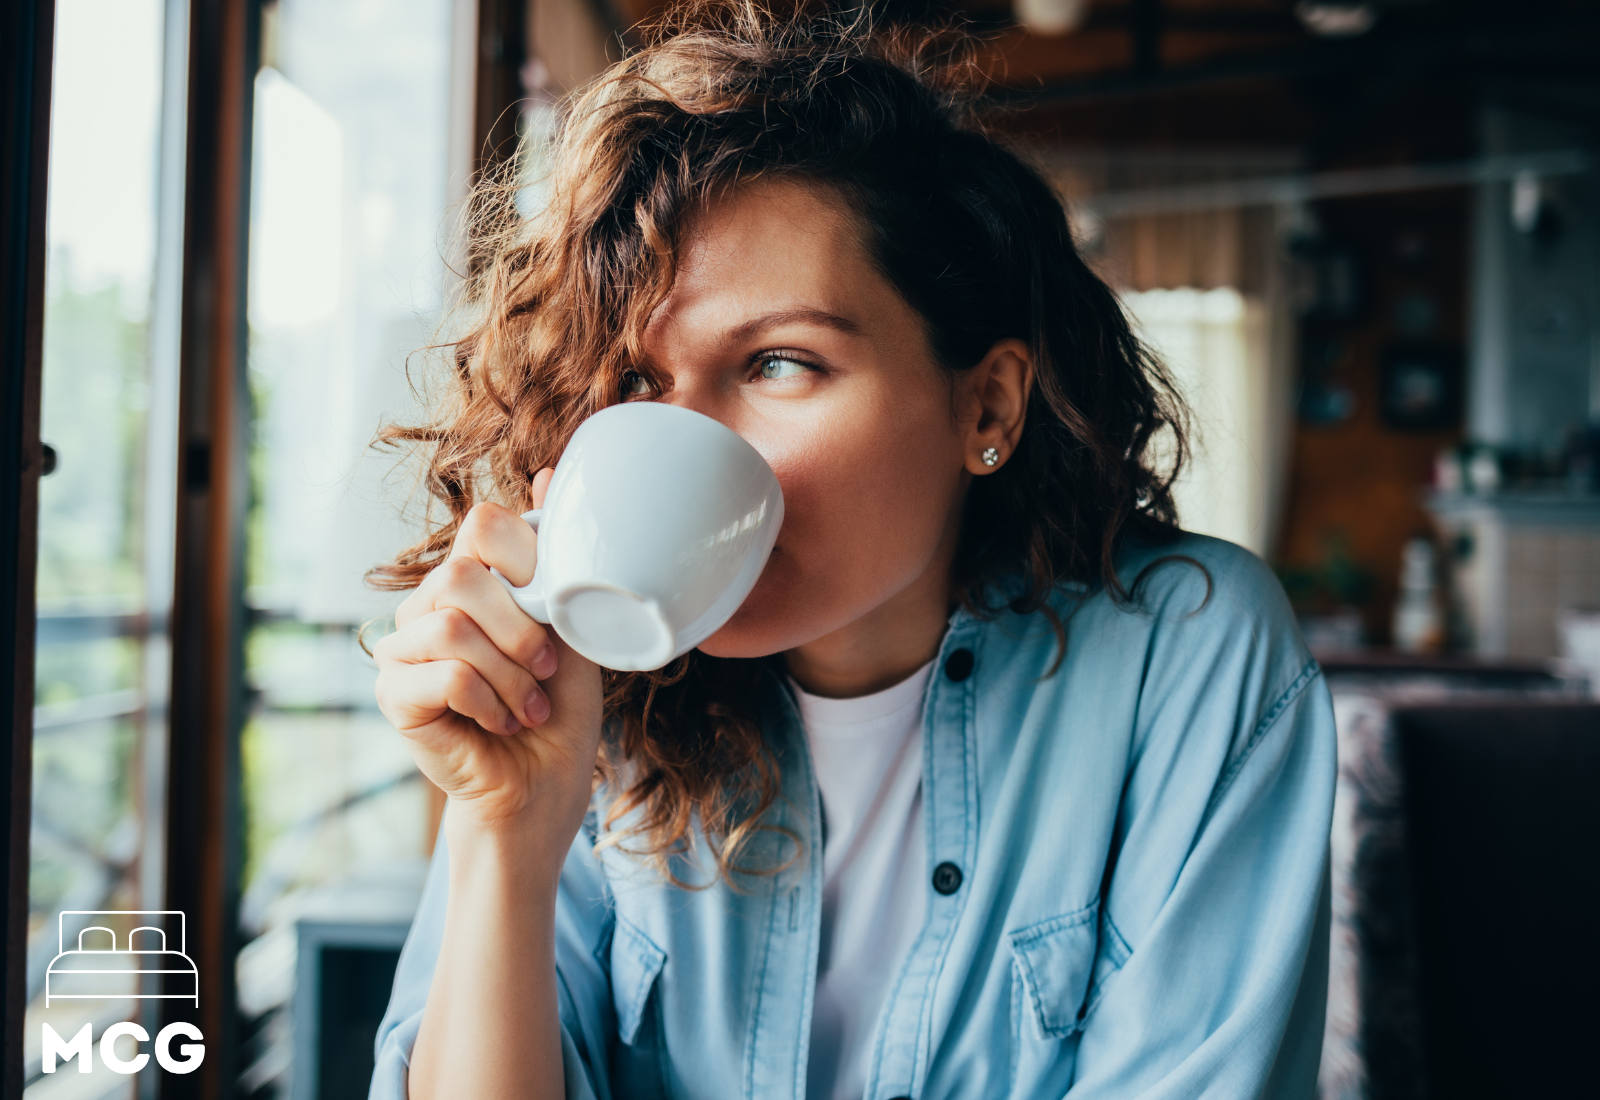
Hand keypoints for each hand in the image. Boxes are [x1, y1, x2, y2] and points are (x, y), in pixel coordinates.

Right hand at [373, 468, 604, 840]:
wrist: (544, 786)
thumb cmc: (561, 709)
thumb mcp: (573, 625)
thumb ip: (557, 559)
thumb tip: (549, 472)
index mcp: (472, 580)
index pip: (483, 525)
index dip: (528, 561)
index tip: (554, 612)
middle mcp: (429, 604)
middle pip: (462, 573)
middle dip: (520, 628)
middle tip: (546, 670)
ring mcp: (402, 647)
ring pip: (452, 625)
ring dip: (509, 674)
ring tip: (528, 705)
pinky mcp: (393, 693)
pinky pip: (441, 673)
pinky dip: (488, 701)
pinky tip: (502, 722)